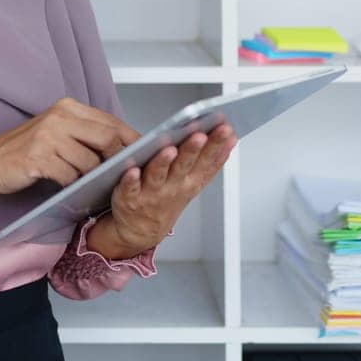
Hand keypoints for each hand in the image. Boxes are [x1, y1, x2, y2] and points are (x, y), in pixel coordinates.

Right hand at [0, 96, 140, 195]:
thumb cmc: (26, 151)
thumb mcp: (56, 133)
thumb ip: (85, 134)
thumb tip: (122, 147)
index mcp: (67, 107)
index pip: (111, 121)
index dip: (132, 139)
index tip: (146, 153)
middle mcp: (59, 116)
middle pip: (107, 138)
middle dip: (118, 160)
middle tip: (122, 176)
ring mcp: (48, 136)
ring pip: (90, 162)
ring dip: (93, 179)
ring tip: (94, 187)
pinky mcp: (38, 158)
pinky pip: (70, 176)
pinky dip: (74, 186)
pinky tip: (70, 189)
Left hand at [97, 124, 237, 257]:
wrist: (140, 231)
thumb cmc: (167, 200)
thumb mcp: (195, 183)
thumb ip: (213, 162)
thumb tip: (232, 139)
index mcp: (189, 181)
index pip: (206, 161)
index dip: (216, 145)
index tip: (225, 129)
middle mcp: (172, 187)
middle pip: (184, 166)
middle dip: (193, 150)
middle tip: (200, 135)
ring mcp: (151, 193)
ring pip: (158, 175)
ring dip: (164, 162)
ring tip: (170, 149)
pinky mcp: (128, 198)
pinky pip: (129, 188)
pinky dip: (131, 180)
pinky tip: (132, 170)